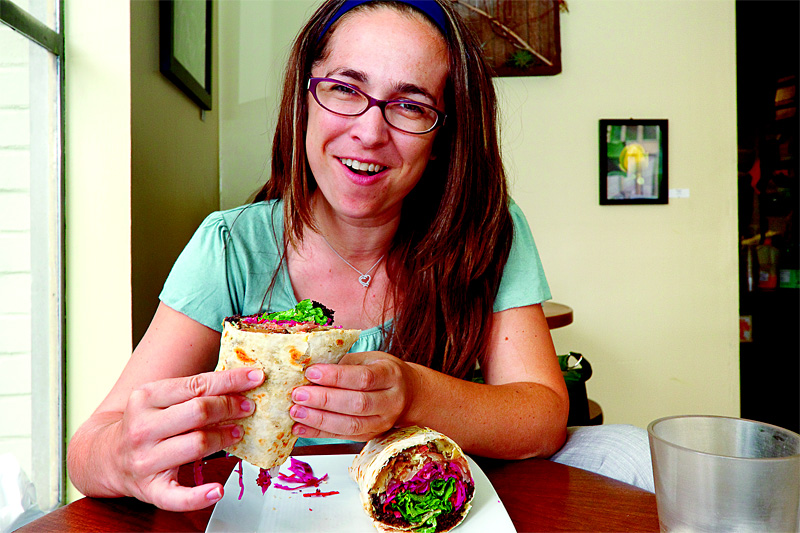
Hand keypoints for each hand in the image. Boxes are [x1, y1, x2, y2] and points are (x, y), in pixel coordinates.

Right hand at [109, 367, 263, 510]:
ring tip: (238, 433)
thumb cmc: (143, 424)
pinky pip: (177, 496)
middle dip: (230, 407)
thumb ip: (193, 391)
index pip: (197, 385)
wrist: (103, 457)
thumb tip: (241, 382)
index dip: (231, 381)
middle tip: (248, 407)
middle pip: (199, 412)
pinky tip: (217, 490)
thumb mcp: (159, 399)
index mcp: (145, 398)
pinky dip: (199, 496)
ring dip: (224, 438)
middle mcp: (143, 427)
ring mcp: (145, 460)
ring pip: (197, 444)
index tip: (256, 377)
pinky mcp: (149, 489)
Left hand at [289, 351, 418, 440]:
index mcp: (391, 375)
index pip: (364, 378)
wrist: (409, 394)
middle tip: (298, 394)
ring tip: (296, 412)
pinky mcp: (371, 436)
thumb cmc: (382, 372)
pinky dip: (319, 433)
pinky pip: (343, 436)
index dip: (336, 376)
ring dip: (319, 420)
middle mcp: (391, 401)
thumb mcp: (368, 359)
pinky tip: (300, 428)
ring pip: (351, 425)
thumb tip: (308, 371)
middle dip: (324, 400)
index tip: (311, 372)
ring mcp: (383, 422)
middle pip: (357, 403)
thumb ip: (343, 364)